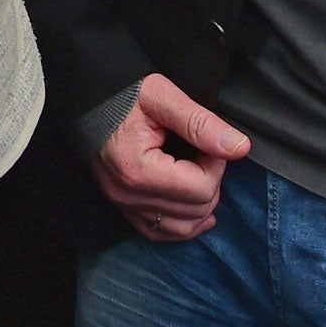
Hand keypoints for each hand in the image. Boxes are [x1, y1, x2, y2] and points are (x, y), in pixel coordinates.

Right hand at [92, 73, 248, 241]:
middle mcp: (128, 194)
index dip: (216, 164)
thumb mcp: (162, 96)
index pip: (200, 188)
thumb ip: (200, 123)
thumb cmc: (122, 93)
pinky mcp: (122, 206)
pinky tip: (197, 209)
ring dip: (201, 205)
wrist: (86, 97)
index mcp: (137, 169)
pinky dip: (183, 224)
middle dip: (210, 181)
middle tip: (203, 152)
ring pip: (182, 228)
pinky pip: (159, 232)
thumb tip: (239, 148)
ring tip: (199, 173)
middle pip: (195, 209)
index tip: (208, 141)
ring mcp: (123, 204)